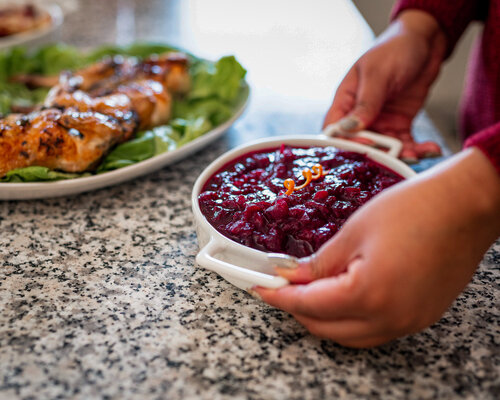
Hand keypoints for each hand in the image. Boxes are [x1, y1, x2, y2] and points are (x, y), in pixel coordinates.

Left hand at [255, 148, 499, 346]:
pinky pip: (373, 330)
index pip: (308, 305)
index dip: (278, 297)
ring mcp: (408, 322)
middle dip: (297, 309)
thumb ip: (318, 263)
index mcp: (368, 294)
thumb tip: (290, 277)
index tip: (261, 288)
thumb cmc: (414, 209)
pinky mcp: (419, 317)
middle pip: (325, 329)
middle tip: (281, 286)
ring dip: (322, 318)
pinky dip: (349, 319)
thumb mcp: (353, 232)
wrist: (463, 206)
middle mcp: (390, 318)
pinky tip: (341, 295)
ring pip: (349, 336)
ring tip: (307, 290)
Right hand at [324, 10, 446, 161]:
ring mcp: (380, 122)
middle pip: (359, 144)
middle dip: (376, 153)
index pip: (335, 129)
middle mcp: (360, 115)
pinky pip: (405, 144)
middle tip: (394, 156)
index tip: (366, 144)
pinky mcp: (399, 125)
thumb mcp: (378, 74)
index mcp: (346, 100)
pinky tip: (431, 150)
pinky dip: (417, 150)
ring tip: (416, 156)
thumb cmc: (395, 50)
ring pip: (383, 149)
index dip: (345, 142)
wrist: (424, 42)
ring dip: (399, 155)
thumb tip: (350, 128)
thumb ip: (365, 102)